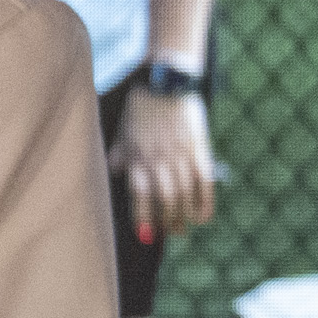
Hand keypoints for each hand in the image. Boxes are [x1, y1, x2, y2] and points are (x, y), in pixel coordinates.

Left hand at [112, 82, 217, 239]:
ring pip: (184, 192)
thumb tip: (112, 171)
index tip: (145, 233)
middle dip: (166, 220)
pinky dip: (205, 201)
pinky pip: (204, 179)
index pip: (140, 193)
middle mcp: (159, 158)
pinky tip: (203, 217)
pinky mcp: (199, 147)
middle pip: (165, 197)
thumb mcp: (124, 131)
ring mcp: (181, 153)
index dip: (143, 215)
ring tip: (183, 229)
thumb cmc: (142, 109)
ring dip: (183, 215)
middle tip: (169, 234)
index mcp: (138, 156)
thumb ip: (121, 154)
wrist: (168, 84)